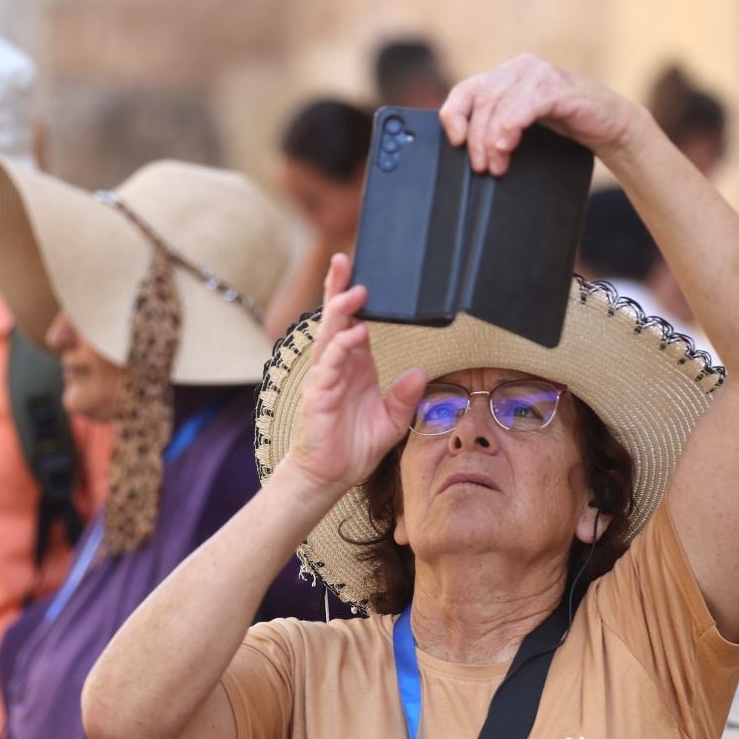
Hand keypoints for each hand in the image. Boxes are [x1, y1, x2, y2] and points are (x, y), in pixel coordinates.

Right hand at [277, 254, 425, 496]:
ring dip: (340, 313)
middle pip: (335, 319)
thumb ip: (405, 397)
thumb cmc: (355, 446)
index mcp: (356, 366)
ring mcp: (325, 379)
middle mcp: (338, 366)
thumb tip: (420, 373)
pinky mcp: (318, 397)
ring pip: (330, 337)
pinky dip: (339, 350)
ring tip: (355, 293)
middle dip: (339, 290)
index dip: (351, 296)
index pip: (353, 322)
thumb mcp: (393, 420)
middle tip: (346, 262)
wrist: (331, 476)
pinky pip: (328, 368)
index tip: (357, 271)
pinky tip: (353, 336)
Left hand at [440, 54, 647, 175]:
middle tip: (481, 167)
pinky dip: (510, 127)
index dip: (454, 115)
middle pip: (481, 101)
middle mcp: (518, 69)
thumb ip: (494, 126)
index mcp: (505, 76)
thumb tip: (463, 148)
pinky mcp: (557, 86)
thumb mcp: (522, 126)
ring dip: (492, 140)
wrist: (610, 126)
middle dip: (476, 139)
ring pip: (499, 105)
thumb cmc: (565, 127)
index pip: (465, 90)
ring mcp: (538, 73)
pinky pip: (524, 105)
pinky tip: (507, 146)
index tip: (456, 142)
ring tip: (496, 166)